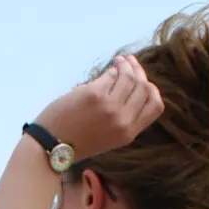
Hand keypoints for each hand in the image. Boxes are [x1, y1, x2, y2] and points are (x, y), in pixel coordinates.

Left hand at [33, 54, 163, 159]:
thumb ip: (123, 117)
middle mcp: (123, 121)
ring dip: (126, 65)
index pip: (156, 107)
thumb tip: (131, 83)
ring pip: (129, 77)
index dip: (153, 90)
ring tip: (120, 61)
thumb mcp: (109, 137)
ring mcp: (109, 107)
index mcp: (128, 134)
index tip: (145, 81)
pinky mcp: (94, 95)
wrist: (52, 146)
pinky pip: (110, 75)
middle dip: (140, 72)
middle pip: (144, 88)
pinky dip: (112, 68)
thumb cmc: (78, 142)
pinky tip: (109, 67)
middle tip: (130, 64)